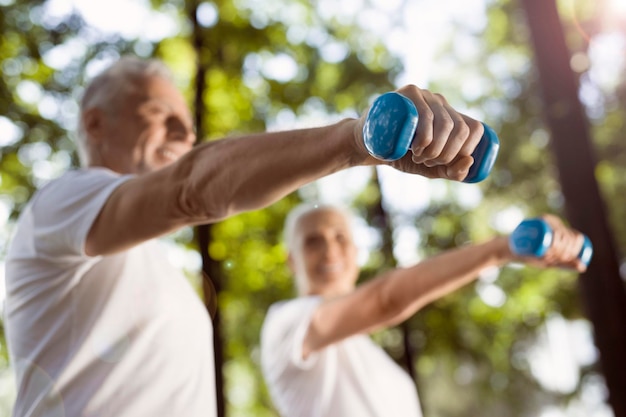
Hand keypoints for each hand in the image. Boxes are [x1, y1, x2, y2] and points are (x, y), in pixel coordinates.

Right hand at [354, 85, 484, 180]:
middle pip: (461, 128)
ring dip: (434, 148)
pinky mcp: (408, 93)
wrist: (367, 145)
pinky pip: (425, 113)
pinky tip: (414, 147)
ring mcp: (425, 95)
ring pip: (445, 123)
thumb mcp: (429, 168)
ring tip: (417, 156)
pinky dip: (424, 136)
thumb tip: (470, 161)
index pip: (475, 128)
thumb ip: (452, 171)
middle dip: (447, 154)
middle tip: (426, 161)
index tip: (446, 163)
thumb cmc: (401, 155)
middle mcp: (441, 103)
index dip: (467, 149)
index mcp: (451, 117)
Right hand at [516, 214, 587, 271]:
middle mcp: (555, 221)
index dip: (574, 249)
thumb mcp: (550, 261)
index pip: (576, 237)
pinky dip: (552, 243)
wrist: (510, 250)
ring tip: (548, 255)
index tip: (564, 258)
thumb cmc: (531, 255)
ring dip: (558, 249)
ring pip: (560, 235)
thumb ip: (565, 264)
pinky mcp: (535, 222)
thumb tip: (583, 267)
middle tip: (552, 258)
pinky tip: (550, 248)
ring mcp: (544, 221)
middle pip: (569, 236)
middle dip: (564, 251)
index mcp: (561, 228)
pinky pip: (549, 232)